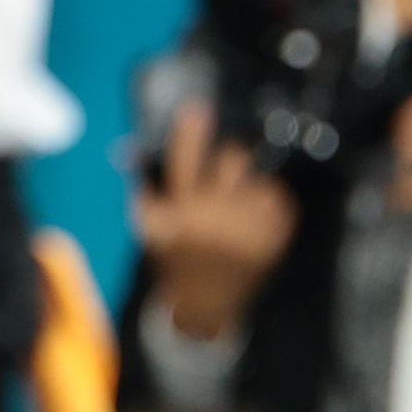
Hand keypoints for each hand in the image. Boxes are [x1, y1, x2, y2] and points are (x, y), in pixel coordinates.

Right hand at [132, 105, 300, 342]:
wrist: (206, 303)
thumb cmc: (177, 259)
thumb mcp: (151, 227)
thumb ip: (142, 188)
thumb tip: (130, 148)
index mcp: (183, 210)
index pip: (185, 161)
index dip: (191, 133)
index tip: (198, 108)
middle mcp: (218, 217)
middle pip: (234, 159)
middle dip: (231, 158)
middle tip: (228, 170)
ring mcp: (250, 228)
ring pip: (260, 178)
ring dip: (250, 183)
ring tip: (241, 203)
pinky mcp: (274, 239)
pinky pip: (281, 199)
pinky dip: (271, 202)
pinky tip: (257, 217)